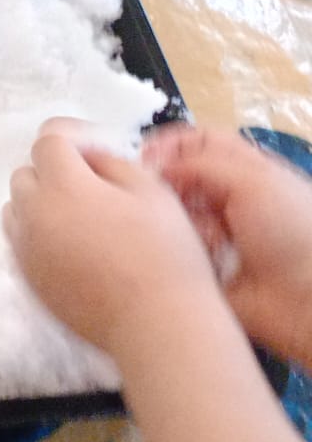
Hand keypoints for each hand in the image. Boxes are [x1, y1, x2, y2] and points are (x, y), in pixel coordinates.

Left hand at [3, 122, 221, 357]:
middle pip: (26, 174)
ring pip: (17, 208)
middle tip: (93, 188)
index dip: (72, 140)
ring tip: (81, 220)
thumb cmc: (164, 254)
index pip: (47, 142)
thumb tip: (88, 156)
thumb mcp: (152, 192)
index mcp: (62, 184)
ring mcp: (25, 248)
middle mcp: (32, 212)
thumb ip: (112, 162)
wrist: (158, 324)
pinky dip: (38, 234)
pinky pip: (21, 241)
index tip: (96, 152)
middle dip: (54, 172)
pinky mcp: (28, 278)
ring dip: (40, 204)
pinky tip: (74, 248)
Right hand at [147, 125, 311, 368]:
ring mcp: (212, 230)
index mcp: (246, 170)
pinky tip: (192, 253)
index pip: (198, 142)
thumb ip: (200, 162)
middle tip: (157, 194)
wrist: (304, 299)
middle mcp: (226, 196)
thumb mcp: (254, 181)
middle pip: (178, 175)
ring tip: (187, 230)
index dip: (171, 143)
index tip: (146, 155)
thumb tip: (157, 167)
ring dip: (176, 216)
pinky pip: (174, 244)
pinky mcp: (201, 261)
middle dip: (166, 182)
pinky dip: (179, 245)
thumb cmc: (289, 231)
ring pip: (171, 210)